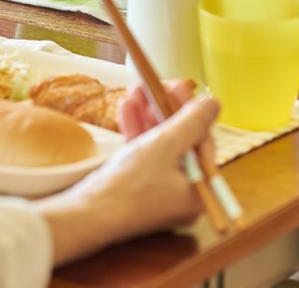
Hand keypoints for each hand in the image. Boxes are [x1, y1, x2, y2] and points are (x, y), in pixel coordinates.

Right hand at [34, 84, 218, 264]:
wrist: (85, 216)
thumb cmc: (130, 185)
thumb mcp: (165, 145)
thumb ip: (192, 121)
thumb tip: (213, 102)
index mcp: (199, 189)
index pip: (202, 141)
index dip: (191, 110)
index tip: (179, 86)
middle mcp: (183, 192)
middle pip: (181, 140)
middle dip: (166, 109)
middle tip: (158, 83)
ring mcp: (159, 189)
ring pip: (159, 143)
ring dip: (148, 114)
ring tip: (136, 88)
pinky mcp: (137, 186)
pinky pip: (143, 153)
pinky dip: (136, 130)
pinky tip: (126, 107)